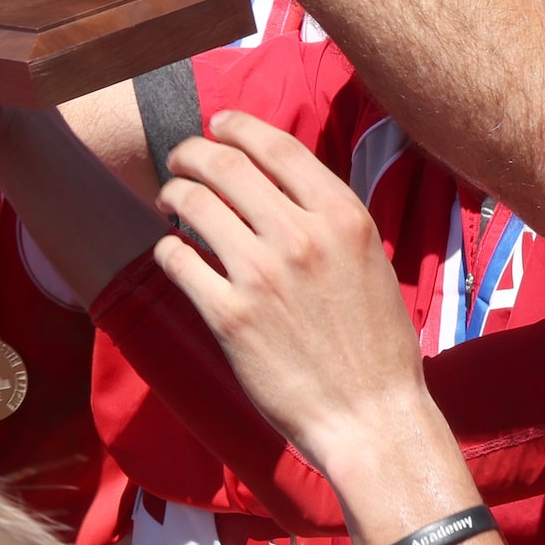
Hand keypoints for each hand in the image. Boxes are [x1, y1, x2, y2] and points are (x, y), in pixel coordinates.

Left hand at [149, 111, 429, 481]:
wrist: (371, 418)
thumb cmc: (377, 346)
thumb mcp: (370, 261)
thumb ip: (329, 219)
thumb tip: (281, 184)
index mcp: (343, 216)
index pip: (276, 145)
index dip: (236, 126)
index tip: (217, 125)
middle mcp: (302, 237)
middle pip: (224, 164)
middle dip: (191, 153)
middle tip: (180, 161)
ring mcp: (263, 276)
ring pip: (193, 203)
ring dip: (172, 194)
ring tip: (169, 201)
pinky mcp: (230, 318)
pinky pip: (177, 259)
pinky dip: (167, 248)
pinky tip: (172, 253)